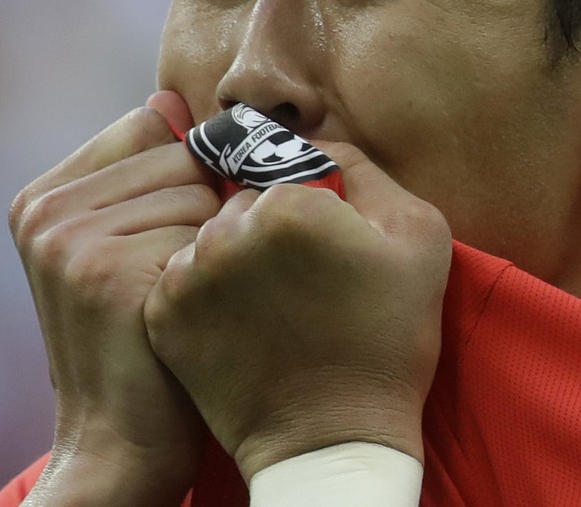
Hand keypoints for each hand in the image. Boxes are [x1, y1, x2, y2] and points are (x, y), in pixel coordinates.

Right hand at [10, 91, 219, 505]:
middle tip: (182, 276)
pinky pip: (204, 230)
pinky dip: (215, 270)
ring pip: (198, 190)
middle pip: (180, 153)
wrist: (121, 443)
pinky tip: (190, 312)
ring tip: (184, 295)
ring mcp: (69, 239)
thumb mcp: (121, 251)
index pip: (149, 122)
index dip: (188, 170)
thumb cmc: (144, 342)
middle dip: (205, 207)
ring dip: (213, 241)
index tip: (179, 231)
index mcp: (42, 197)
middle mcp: (46, 211)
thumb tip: (173, 101)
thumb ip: (140, 179)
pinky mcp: (105, 271)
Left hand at [143, 141, 452, 481]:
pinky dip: (205, 296)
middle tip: (298, 282)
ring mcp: (187, 277)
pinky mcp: (164, 317)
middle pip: (239, 203)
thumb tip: (309, 143)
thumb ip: (362, 167)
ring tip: (269, 308)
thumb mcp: (417, 233)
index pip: (283, 172)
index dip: (308, 207)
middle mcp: (224, 232)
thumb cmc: (389, 338)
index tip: (326, 249)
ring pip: (207, 240)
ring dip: (231, 261)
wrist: (335, 437)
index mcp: (286, 204)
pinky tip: (239, 325)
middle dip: (263, 230)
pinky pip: (180, 279)